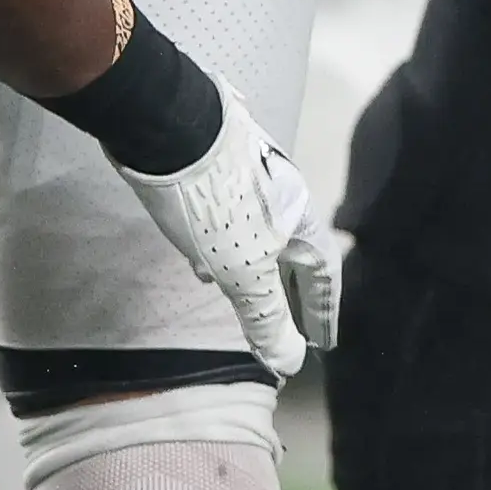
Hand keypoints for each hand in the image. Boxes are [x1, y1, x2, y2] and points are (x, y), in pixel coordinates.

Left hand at [119, 83, 339, 376]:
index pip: (324, 276)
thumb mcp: (243, 272)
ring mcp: (248, 181)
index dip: (322, 313)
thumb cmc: (213, 204)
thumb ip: (267, 318)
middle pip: (294, 255)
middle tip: (288, 328)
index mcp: (300, 222)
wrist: (166, 125)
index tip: (323, 344)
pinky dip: (222, 250)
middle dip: (288, 294)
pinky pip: (229, 222)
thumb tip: (291, 364)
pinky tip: (199, 261)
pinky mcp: (215, 172)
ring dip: (253, 272)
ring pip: (259, 237)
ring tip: (240, 301)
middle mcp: (282, 198)